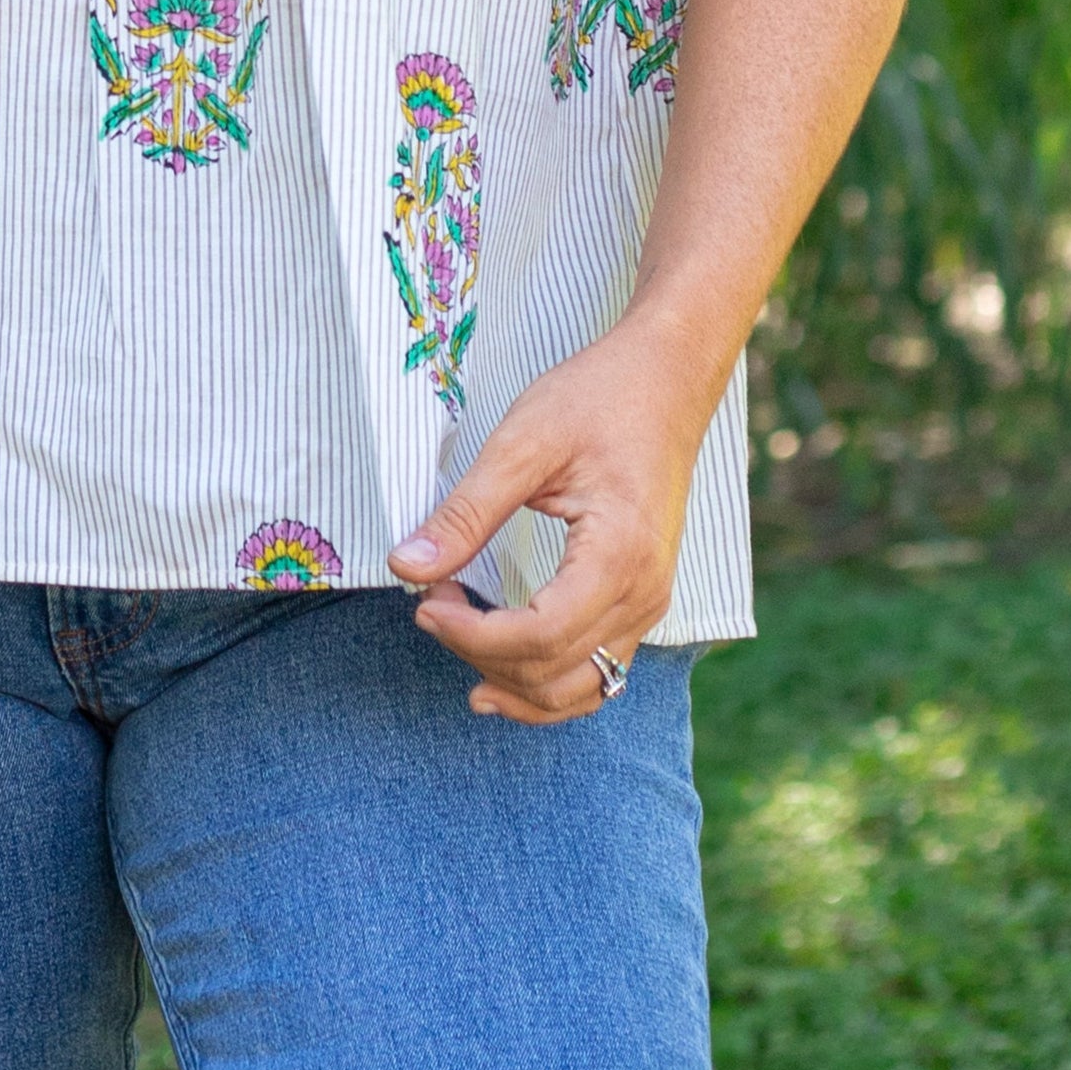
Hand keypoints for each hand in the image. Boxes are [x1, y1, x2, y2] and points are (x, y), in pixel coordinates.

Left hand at [388, 307, 713, 724]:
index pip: (541, 635)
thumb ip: (466, 512)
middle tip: (430, 601)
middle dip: (479, 650)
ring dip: (509, 681)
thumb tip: (405, 566)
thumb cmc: (599, 399)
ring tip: (454, 637)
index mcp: (620, 554)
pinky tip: (498, 675)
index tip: (425, 602)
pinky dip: (546, 686)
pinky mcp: (642, 602)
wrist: (665, 380)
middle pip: (553, 670)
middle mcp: (644, 594)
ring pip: (577, 689)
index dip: (472, 634)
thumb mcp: (523, 443)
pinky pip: (597, 673)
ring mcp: (649, 604)